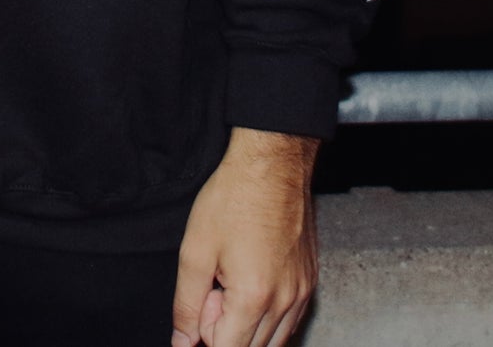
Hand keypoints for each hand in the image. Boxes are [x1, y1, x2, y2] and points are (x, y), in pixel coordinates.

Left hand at [170, 128, 318, 346]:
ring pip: (273, 341)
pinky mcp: (310, 282)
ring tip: (233, 280)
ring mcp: (302, 293)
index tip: (204, 297)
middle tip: (216, 285)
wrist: (272, 163)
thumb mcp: (195, 250)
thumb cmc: (233, 197)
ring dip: (247, 326)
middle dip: (225, 330)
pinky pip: (289, 322)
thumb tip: (182, 344)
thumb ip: (186, 306)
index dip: (205, 334)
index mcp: (254, 298)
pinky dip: (268, 317)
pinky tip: (252, 281)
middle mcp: (284, 303)